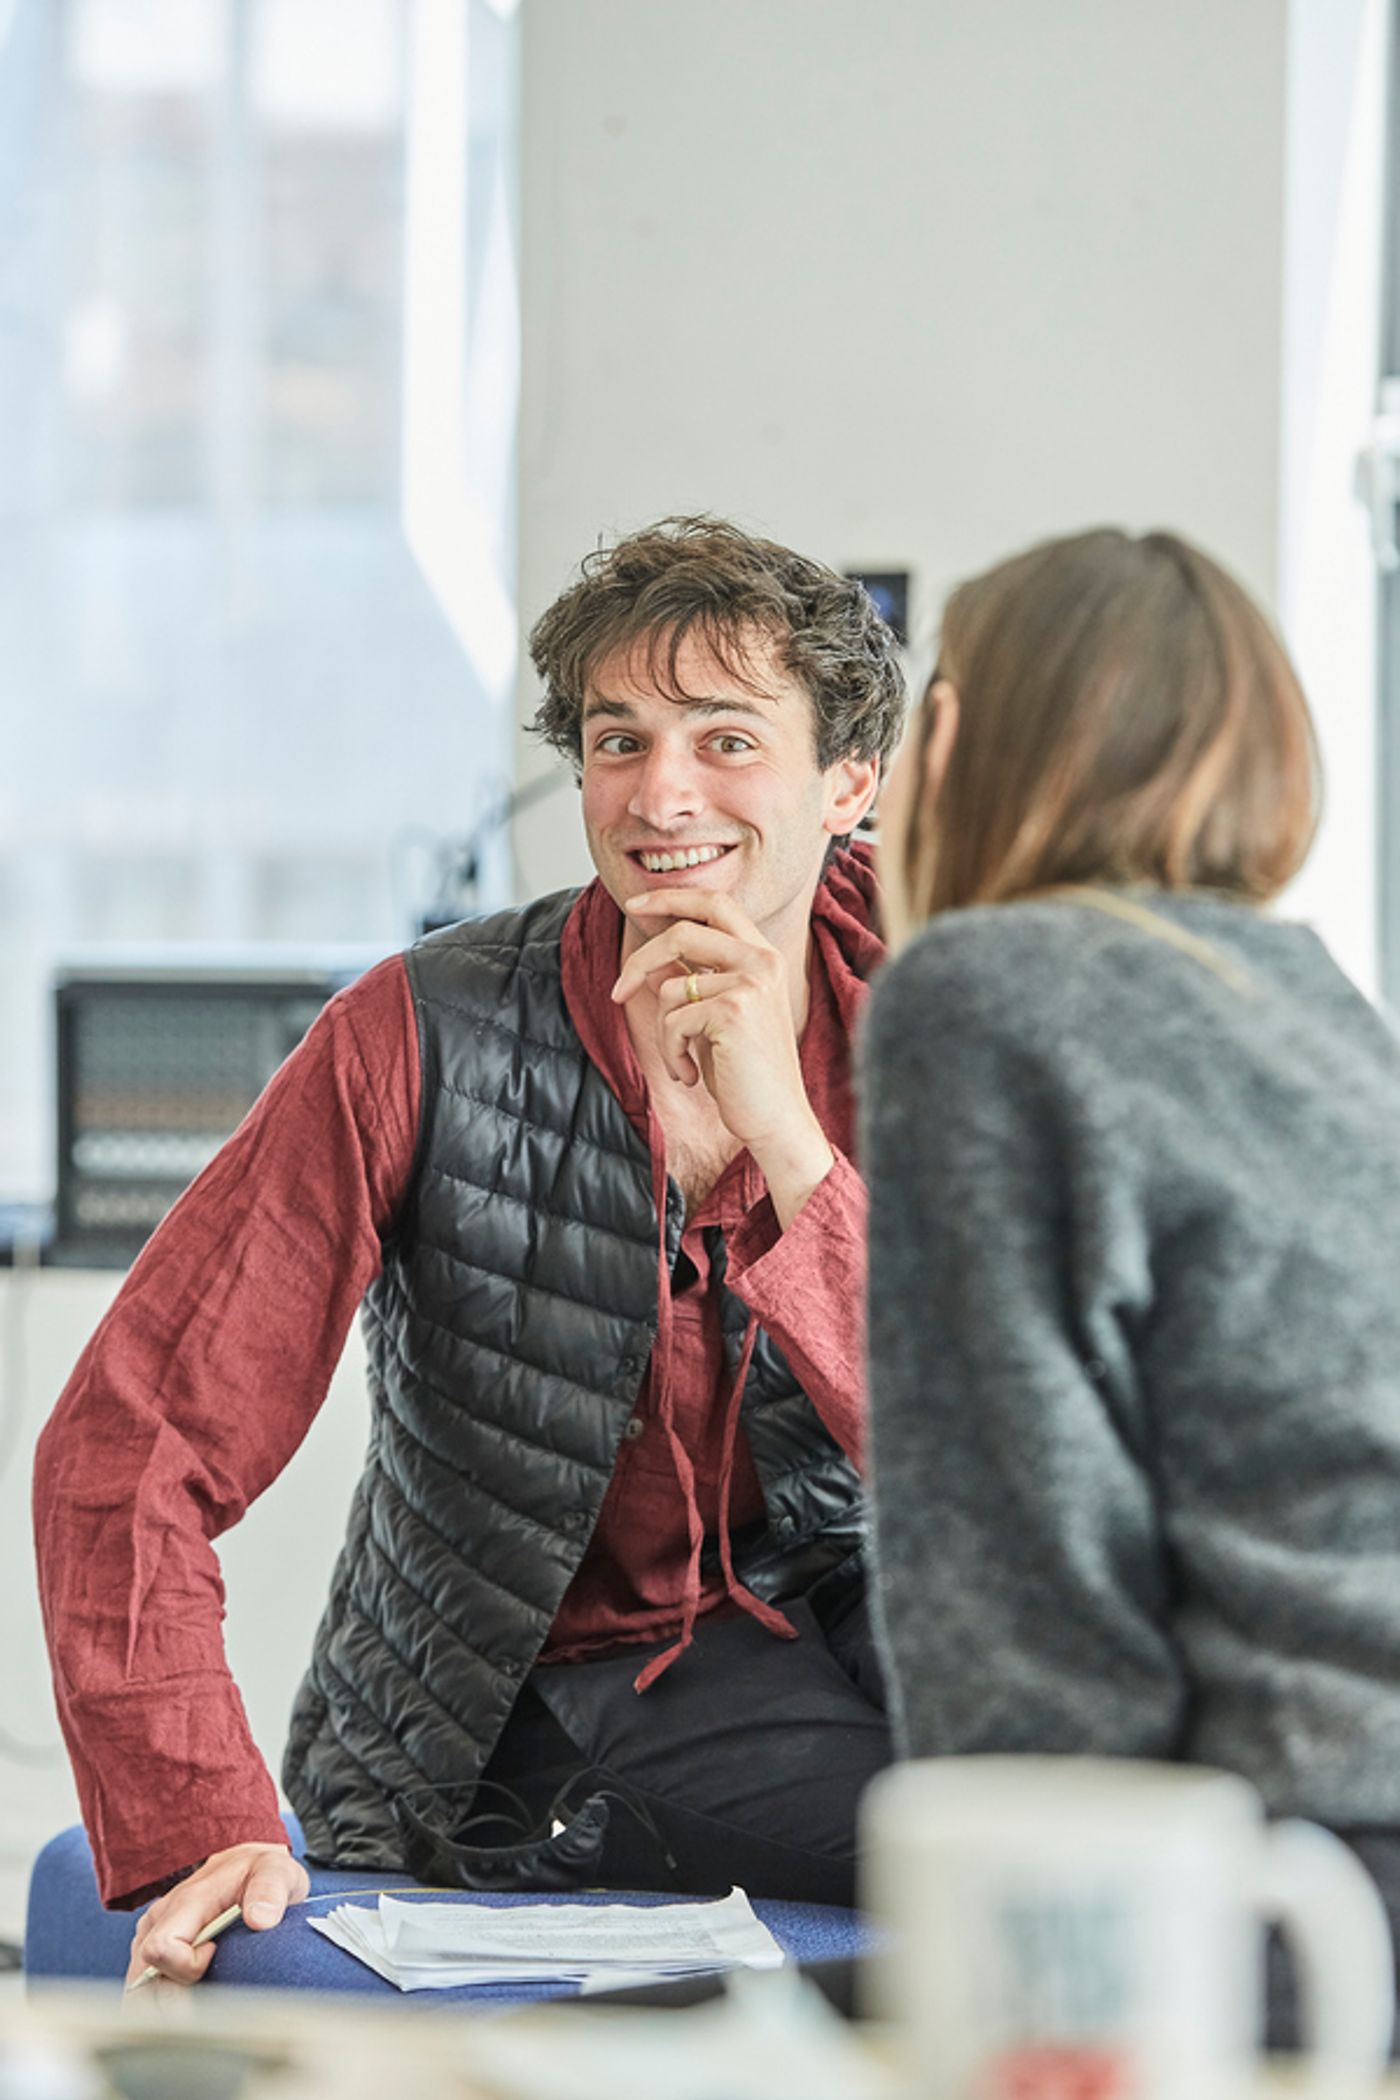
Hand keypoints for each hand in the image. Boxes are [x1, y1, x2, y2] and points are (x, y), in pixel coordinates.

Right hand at [126, 1841, 308, 1987]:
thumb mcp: (276, 1870)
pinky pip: (143, 1988)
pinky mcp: (150, 1949)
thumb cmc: (260, 1871)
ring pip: (138, 1990)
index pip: (160, 1949)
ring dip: (166, 2004)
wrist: (246, 1867)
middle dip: (174, 1999)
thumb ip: (270, 1890)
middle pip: (142, 1980)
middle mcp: (159, 1919)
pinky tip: (190, 1997)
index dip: (187, 1967)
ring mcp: (150, 1935)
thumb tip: (260, 1920)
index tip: (216, 1954)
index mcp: (185, 1902)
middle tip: (212, 1991)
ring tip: (203, 1995)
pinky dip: (163, 2002)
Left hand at [613, 890, 833, 1224]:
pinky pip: (672, 1021)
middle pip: (683, 931)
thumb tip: (654, 961)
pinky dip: (672, 1054)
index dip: (671, 898)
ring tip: (684, 1062)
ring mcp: (750, 982)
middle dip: (640, 958)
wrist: (778, 1118)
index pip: (715, 902)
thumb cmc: (747, 1072)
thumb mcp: (720, 1016)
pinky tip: (690, 1075)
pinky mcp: (732, 1011)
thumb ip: (699, 980)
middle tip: (618, 991)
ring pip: (670, 988)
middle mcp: (762, 960)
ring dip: (664, 1033)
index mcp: (763, 956)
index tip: (636, 904)